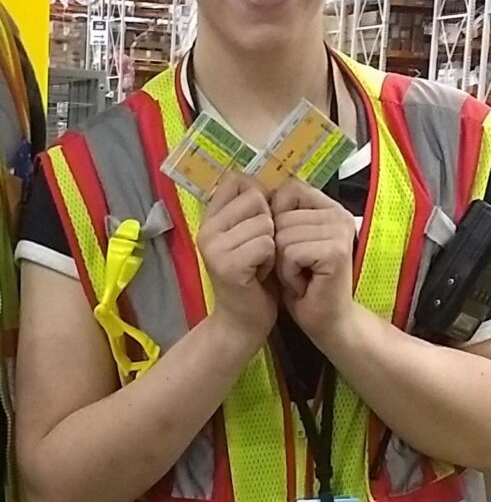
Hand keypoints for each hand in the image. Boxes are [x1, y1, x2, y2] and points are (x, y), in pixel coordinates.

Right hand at [199, 170, 277, 351]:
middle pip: (256, 199)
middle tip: (259, 253)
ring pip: (265, 222)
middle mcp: (206, 229)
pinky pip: (266, 243)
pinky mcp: (228, 265)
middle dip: (269, 225)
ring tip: (260, 264)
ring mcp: (214, 247)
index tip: (258, 224)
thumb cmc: (253, 279)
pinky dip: (271, 260)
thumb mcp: (249, 237)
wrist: (242, 323)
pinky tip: (260, 274)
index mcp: (210, 218)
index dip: (259, 198)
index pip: (238, 180)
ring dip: (272, 245)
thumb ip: (249, 210)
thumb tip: (261, 178)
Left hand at [271, 180, 355, 352]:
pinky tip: (304, 285)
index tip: (289, 249)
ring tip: (300, 277)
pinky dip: (289, 274)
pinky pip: (290, 252)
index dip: (275, 222)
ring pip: (282, 236)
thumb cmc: (304, 284)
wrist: (327, 322)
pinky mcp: (336, 251)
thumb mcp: (288, 243)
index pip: (289, 191)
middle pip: (281, 216)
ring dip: (282, 264)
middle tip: (298, 270)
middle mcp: (338, 214)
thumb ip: (281, 216)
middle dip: (278, 249)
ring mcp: (340, 231)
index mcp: (329, 208)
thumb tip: (256, 193)